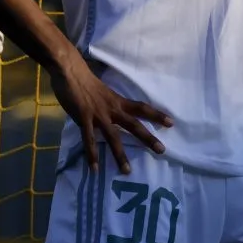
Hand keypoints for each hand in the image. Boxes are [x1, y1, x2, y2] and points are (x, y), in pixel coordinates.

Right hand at [50, 59, 172, 174]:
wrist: (71, 72)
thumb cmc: (86, 81)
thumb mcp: (105, 93)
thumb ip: (110, 104)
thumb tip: (115, 114)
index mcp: (118, 101)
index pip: (142, 108)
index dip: (156, 115)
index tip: (171, 123)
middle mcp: (112, 109)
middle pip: (134, 125)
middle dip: (148, 138)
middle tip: (162, 150)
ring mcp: (99, 115)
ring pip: (113, 137)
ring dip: (120, 154)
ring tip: (127, 170)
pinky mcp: (84, 119)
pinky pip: (88, 140)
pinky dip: (92, 154)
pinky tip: (94, 168)